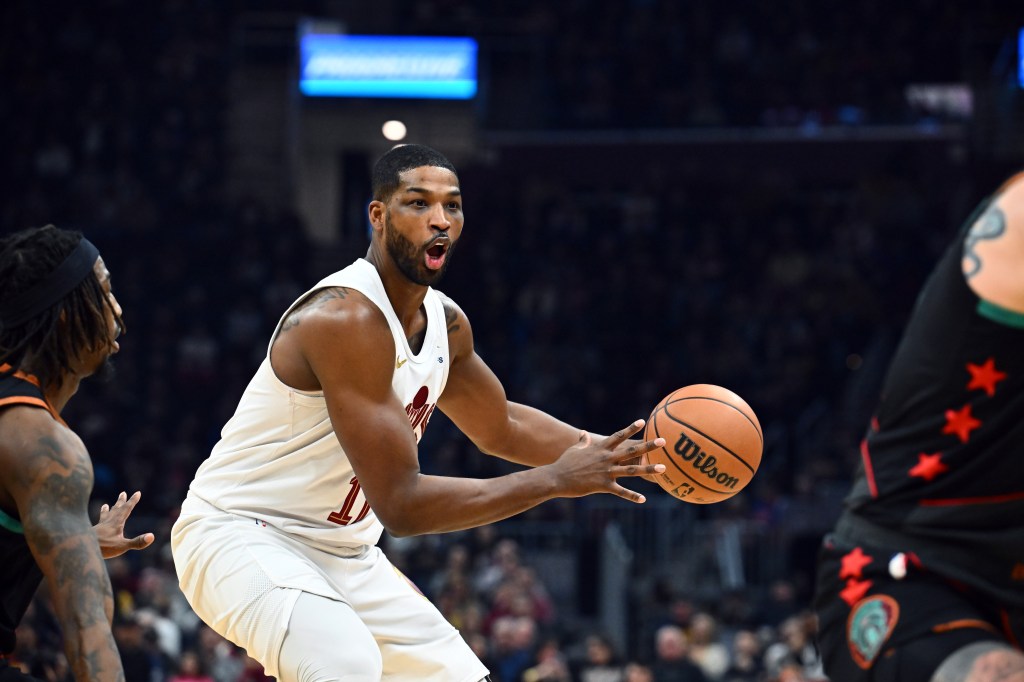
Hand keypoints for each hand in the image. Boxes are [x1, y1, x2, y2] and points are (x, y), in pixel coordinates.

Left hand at [93, 491, 154, 558]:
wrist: (80, 548)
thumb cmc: (103, 548)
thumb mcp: (122, 546)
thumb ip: (137, 542)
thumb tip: (152, 536)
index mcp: (116, 523)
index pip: (126, 509)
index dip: (132, 501)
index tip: (137, 492)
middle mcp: (108, 523)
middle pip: (115, 510)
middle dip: (120, 502)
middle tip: (123, 493)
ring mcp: (99, 528)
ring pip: (105, 516)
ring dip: (107, 510)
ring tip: (105, 505)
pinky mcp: (92, 534)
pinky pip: (97, 525)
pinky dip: (97, 523)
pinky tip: (95, 526)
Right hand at [549, 420, 664, 502]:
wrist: (556, 477)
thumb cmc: (564, 463)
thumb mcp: (575, 449)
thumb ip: (582, 441)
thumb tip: (583, 433)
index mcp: (600, 448)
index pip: (619, 435)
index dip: (631, 428)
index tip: (643, 422)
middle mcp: (606, 458)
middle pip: (631, 450)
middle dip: (648, 446)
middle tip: (664, 441)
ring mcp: (606, 472)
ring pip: (631, 470)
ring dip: (648, 469)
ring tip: (662, 468)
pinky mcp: (603, 486)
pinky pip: (621, 492)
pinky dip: (632, 496)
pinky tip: (643, 499)